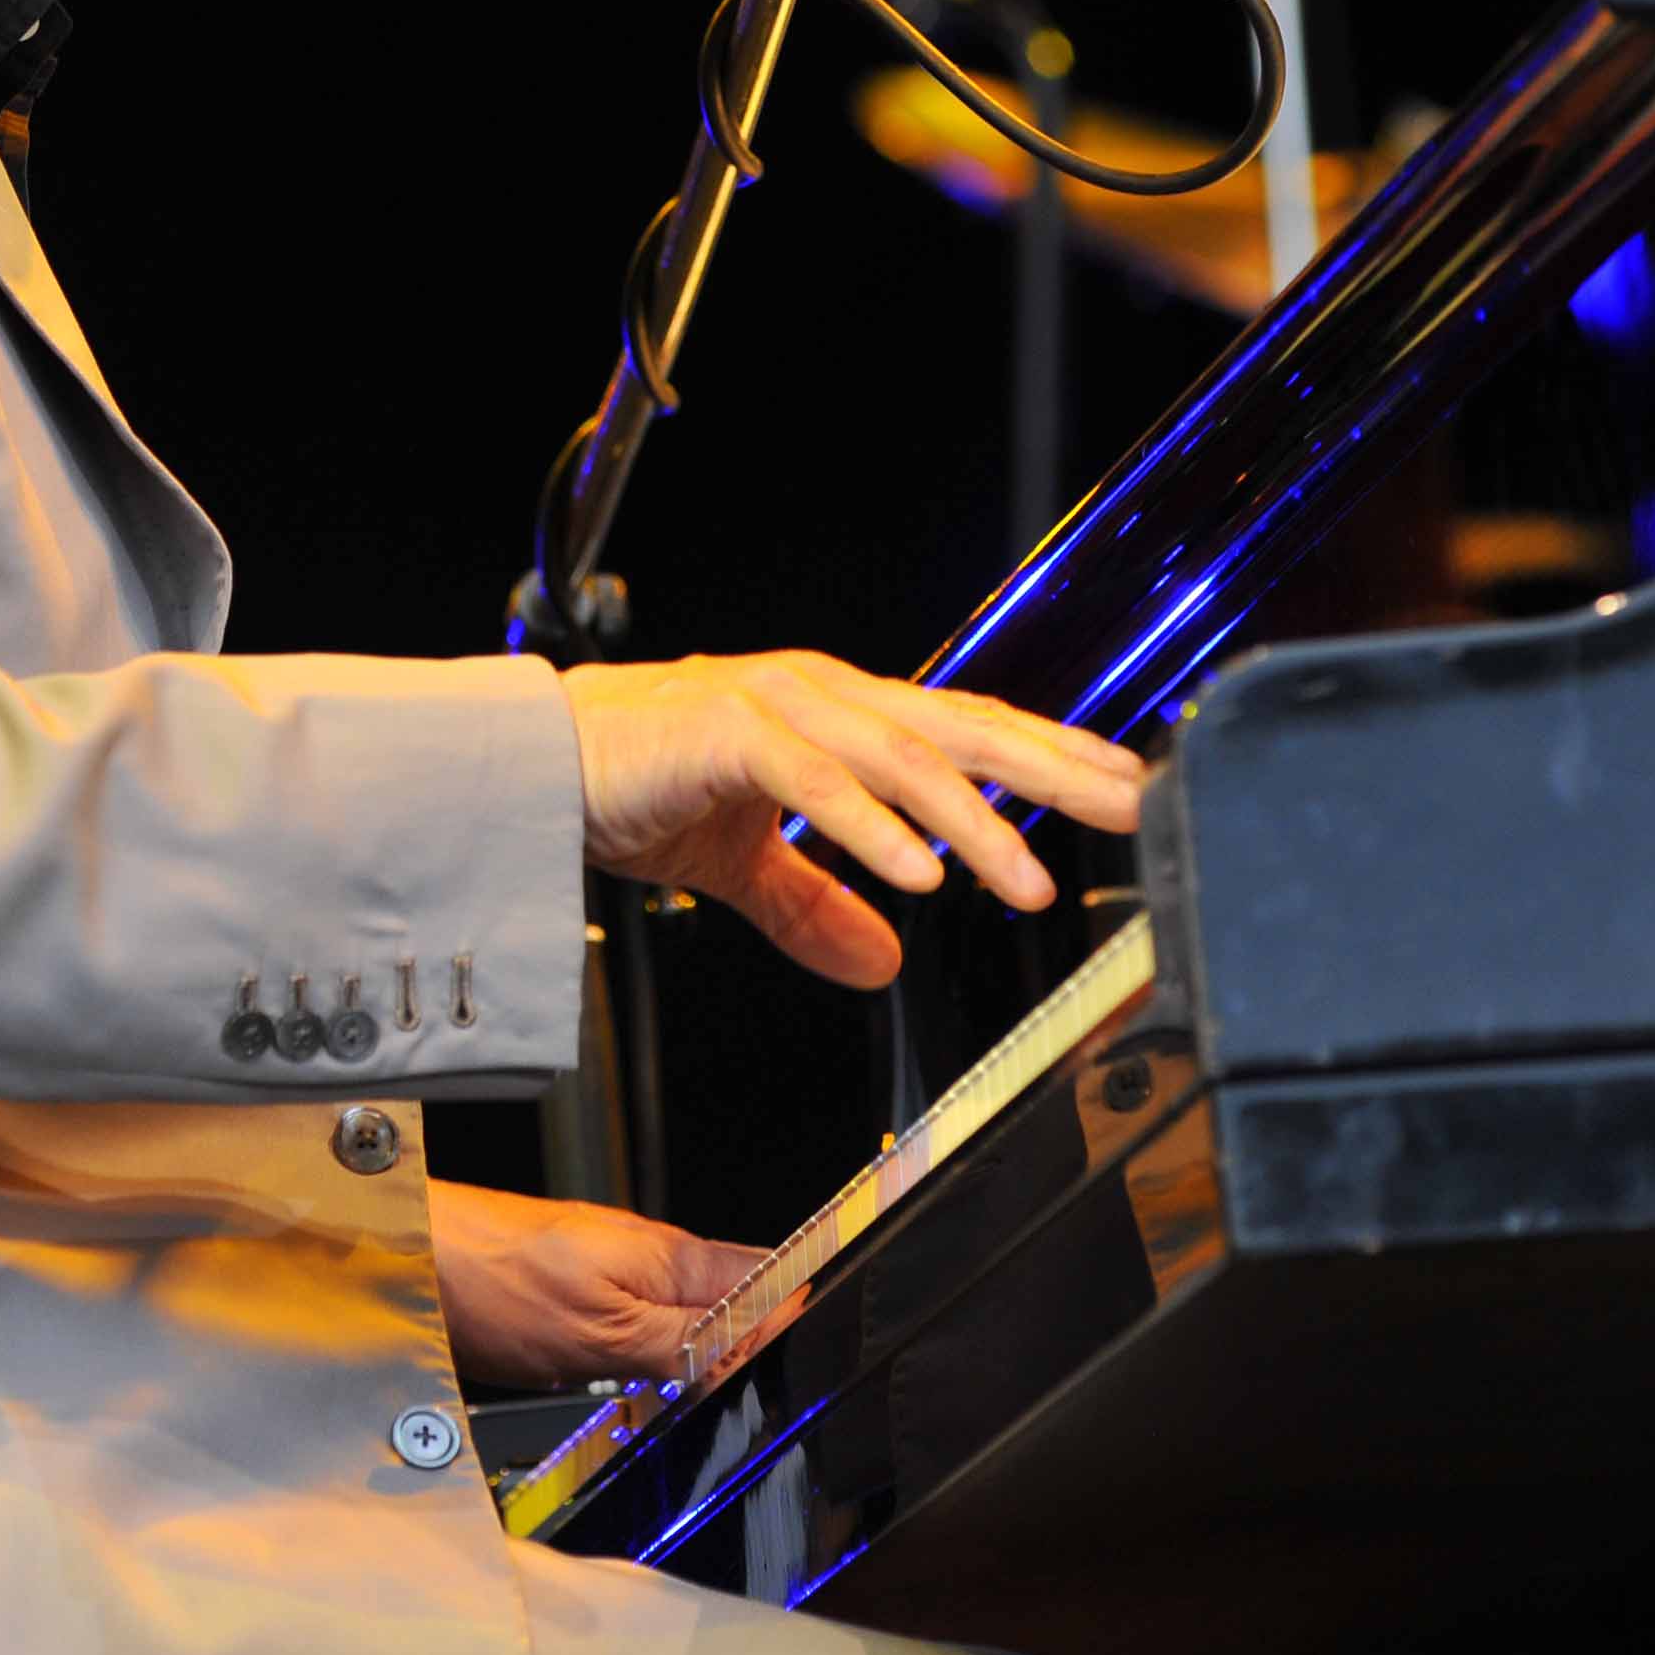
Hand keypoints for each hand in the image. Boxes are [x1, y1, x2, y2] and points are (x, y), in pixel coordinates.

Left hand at [429, 1179, 769, 1388]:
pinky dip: (649, 1362)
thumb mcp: (604, 1334)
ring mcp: (617, 1272)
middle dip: (747, 1355)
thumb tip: (763, 1345)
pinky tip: (639, 1389)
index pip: (773, 1280)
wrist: (406, 1260)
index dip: (793, 1327)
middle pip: (735, 1304)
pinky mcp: (582, 1294)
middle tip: (739, 1405)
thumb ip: (689, 1343)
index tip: (791, 1377)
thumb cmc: (487, 1283)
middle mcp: (652, 1258)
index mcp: (673, 1258)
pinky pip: (642, 1327)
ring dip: (697, 1363)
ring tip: (688, 1403)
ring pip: (687, 1319)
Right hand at [560, 653, 1145, 991]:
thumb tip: (884, 961)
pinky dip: (873, 828)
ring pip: (902, 758)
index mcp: (833, 710)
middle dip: (1051, 768)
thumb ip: (814, 905)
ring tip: (1026, 881)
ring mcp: (777, 705)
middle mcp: (819, 693)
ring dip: (974, 822)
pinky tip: (921, 875)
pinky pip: (817, 784)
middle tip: (1128, 805)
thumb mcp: (739, 862)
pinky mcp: (727, 732)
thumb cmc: (629, 785)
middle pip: (960, 728)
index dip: (1044, 753)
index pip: (962, 726)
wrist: (526, 765)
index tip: (1117, 784)